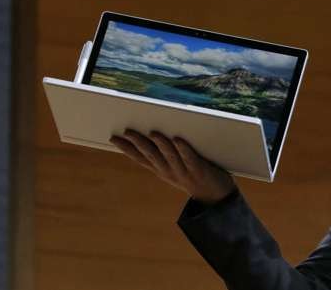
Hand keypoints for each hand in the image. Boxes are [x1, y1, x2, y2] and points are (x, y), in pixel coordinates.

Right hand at [110, 129, 235, 203]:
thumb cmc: (195, 177)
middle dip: (139, 143)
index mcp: (162, 171)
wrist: (217, 198)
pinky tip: (178, 140)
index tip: (113, 138)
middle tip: (128, 131)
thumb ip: (166, 154)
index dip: (127, 149)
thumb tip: (153, 134)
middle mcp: (170, 172)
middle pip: (152, 156)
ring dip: (161, 144)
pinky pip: (190, 159)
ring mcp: (184, 172)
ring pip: (170, 156)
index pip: (141, 158)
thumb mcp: (175, 169)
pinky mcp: (200, 171)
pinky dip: (184, 149)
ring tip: (152, 132)